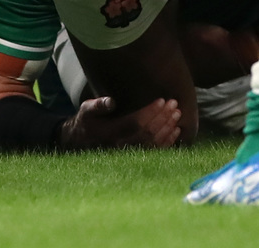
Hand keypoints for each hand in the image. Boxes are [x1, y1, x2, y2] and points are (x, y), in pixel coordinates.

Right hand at [58, 96, 181, 149]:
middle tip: (174, 103)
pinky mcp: (135, 158)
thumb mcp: (86, 111)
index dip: (150, 112)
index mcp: (110, 133)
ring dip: (167, 128)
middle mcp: (120, 147)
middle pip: (147, 132)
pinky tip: (176, 130)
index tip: (162, 100)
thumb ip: (97, 106)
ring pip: (153, 142)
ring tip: (177, 113)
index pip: (135, 122)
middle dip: (163, 117)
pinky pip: (155, 152)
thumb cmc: (86, 123)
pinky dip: (167, 141)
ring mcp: (129, 155)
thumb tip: (111, 102)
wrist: (82, 144)